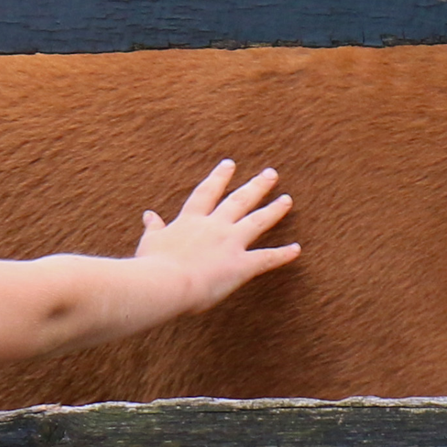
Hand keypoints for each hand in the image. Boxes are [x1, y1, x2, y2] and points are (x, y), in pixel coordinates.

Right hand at [136, 160, 300, 310]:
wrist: (165, 282)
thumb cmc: (152, 266)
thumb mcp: (150, 242)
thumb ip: (154, 228)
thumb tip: (149, 215)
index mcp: (190, 220)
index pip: (207, 193)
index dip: (219, 177)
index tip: (230, 164)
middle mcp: (214, 226)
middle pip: (239, 200)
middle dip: (256, 186)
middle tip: (271, 173)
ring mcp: (230, 243)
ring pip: (257, 221)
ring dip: (274, 210)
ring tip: (287, 199)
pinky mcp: (241, 265)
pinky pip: (267, 258)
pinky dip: (283, 254)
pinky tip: (296, 249)